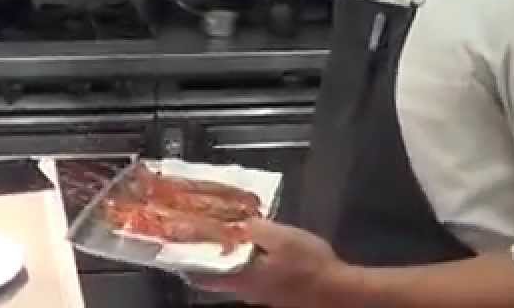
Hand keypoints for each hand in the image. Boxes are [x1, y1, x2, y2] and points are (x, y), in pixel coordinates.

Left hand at [192, 219, 348, 307]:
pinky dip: (246, 260)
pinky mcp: (275, 293)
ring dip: (227, 256)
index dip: (186, 257)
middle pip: (215, 273)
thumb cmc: (308, 264)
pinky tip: (253, 247)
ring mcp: (260, 294)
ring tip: (224, 234)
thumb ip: (255, 228)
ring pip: (233, 274)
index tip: (176, 240)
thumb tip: (235, 220)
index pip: (200, 273)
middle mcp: (245, 290)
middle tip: (200, 231)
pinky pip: (251, 275)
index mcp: (241, 277)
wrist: (337, 292)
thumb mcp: (281, 236)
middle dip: (206, 254)